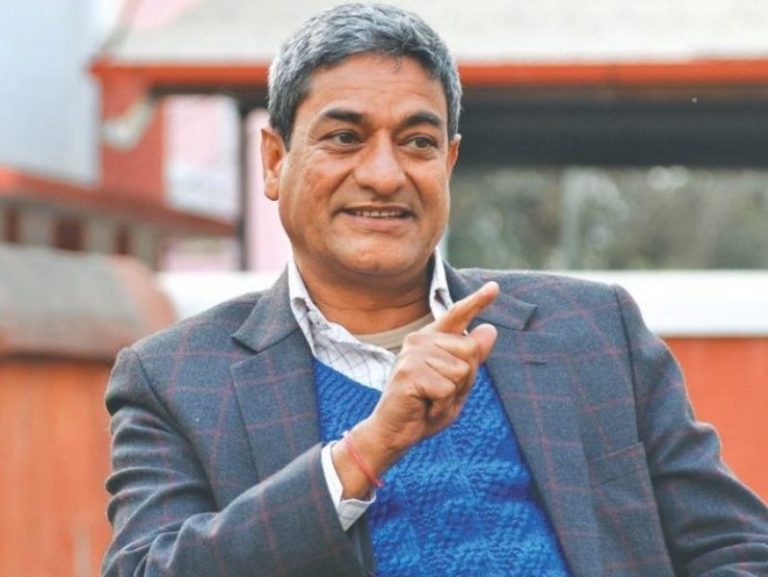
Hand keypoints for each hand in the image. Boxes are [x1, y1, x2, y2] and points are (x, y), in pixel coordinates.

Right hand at [333, 281, 498, 496]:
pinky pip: (447, 388)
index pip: (457, 315)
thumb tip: (490, 329)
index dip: (477, 301)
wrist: (394, 433)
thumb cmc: (425, 409)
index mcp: (431, 340)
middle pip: (470, 350)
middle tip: (439, 395)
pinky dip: (442, 406)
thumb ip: (472, 358)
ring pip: (461, 371)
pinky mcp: (410, 372)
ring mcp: (413, 354)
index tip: (494, 287)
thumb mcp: (456, 384)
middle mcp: (420, 339)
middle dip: (464, 381)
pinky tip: (424, 408)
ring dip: (452, 396)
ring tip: (429, 402)